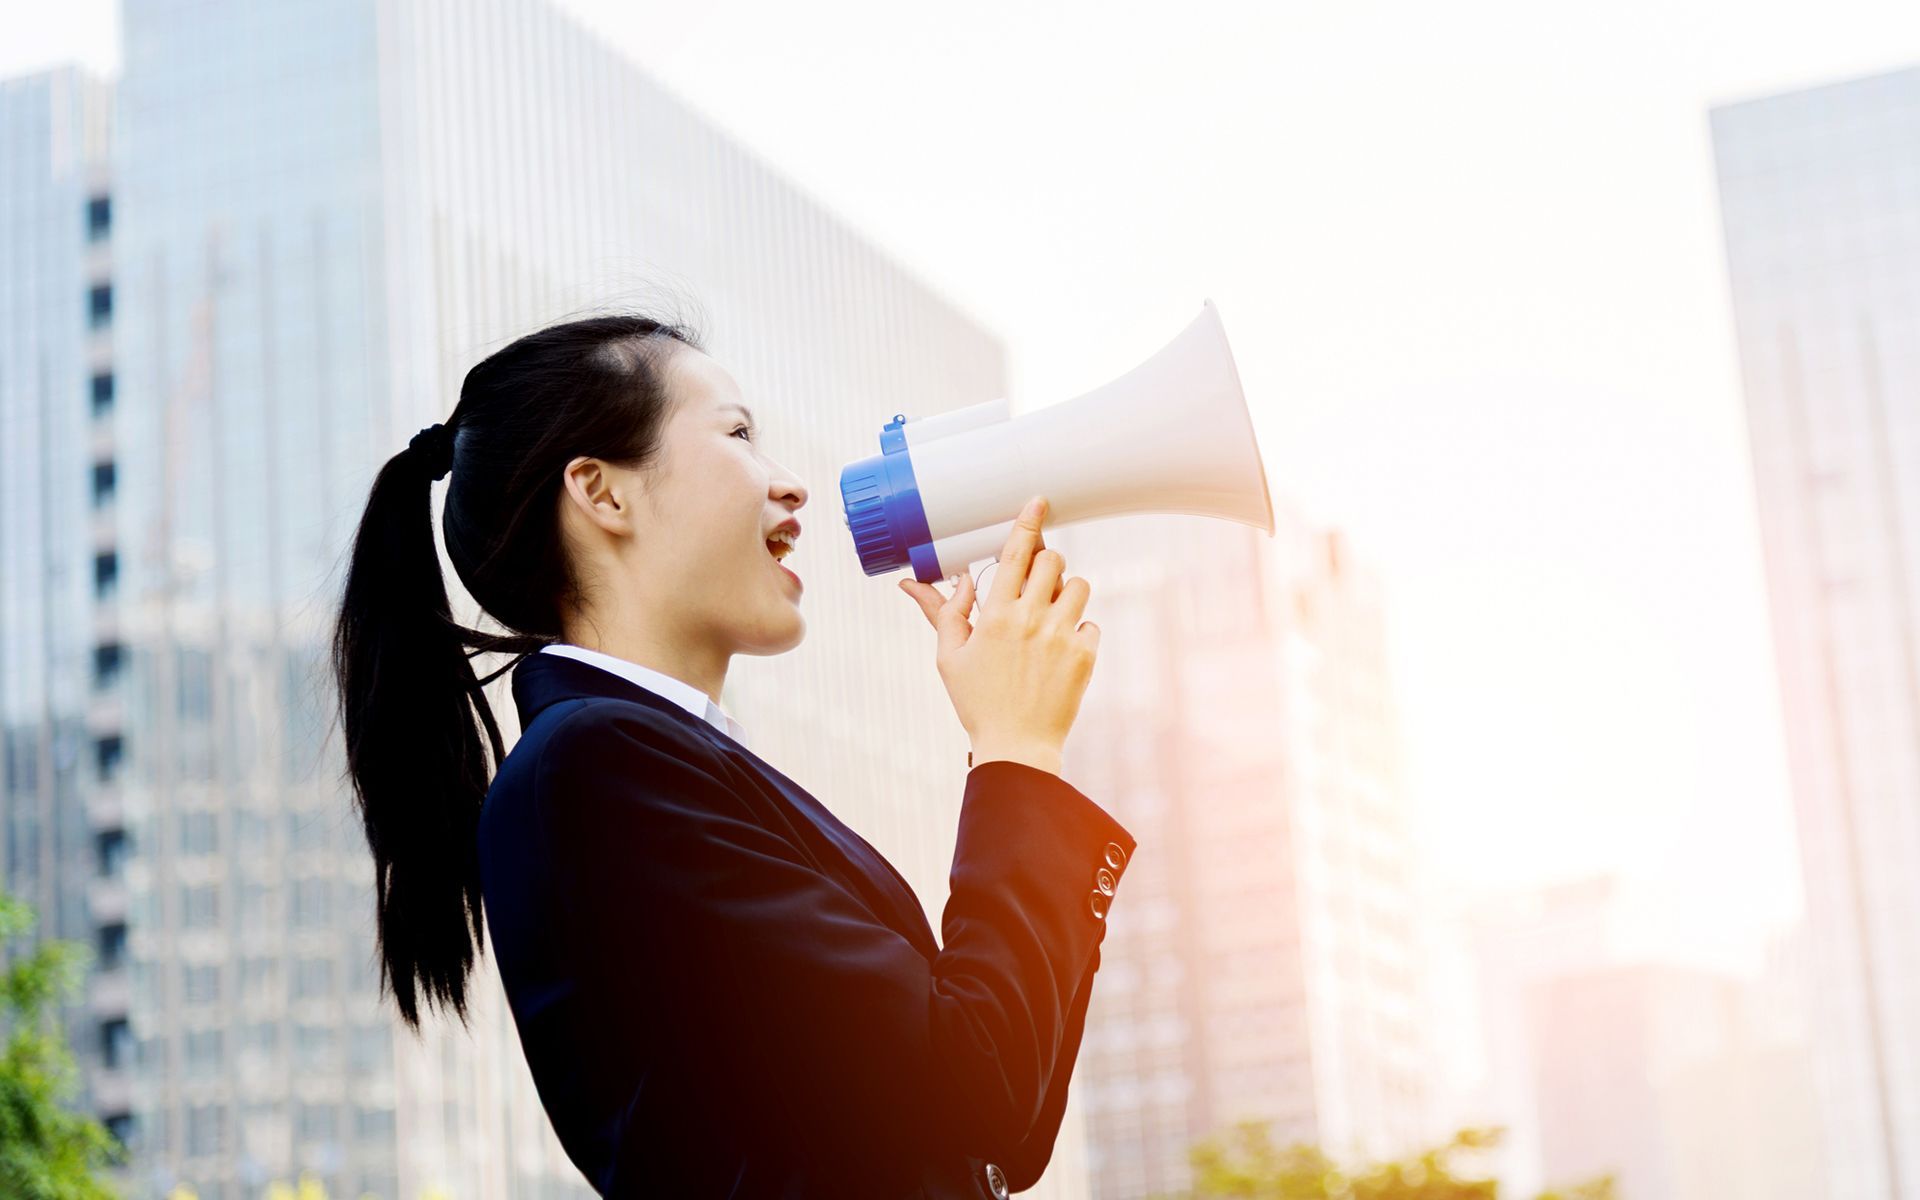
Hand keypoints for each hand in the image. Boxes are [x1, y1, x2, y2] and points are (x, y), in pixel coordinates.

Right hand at [899, 495, 1100, 775]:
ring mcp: (1062, 637)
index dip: (1028, 522)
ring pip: (1079, 585)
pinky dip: (1078, 631)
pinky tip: (1060, 651)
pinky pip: (1090, 623)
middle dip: (1045, 564)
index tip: (1039, 501)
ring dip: (1065, 593)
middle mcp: (1032, 620)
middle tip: (1034, 585)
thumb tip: (916, 582)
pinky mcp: (1085, 656)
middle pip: (1053, 560)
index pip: (1016, 554)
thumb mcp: (949, 657)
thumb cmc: (977, 702)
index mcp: (995, 616)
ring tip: (1049, 617)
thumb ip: (941, 613)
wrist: (1017, 746)